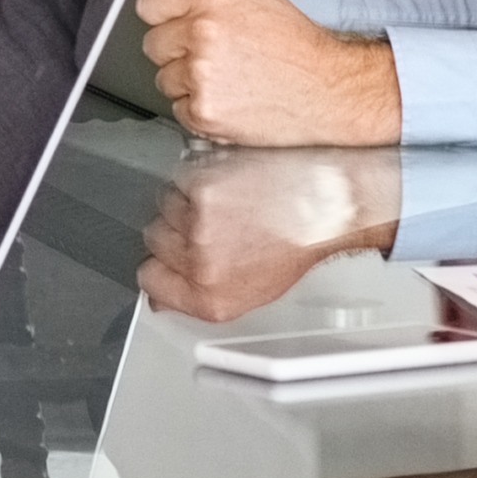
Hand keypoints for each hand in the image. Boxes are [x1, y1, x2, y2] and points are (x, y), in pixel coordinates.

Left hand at [135, 0, 398, 146]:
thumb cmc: (294, 43)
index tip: (178, 23)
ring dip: (188, 81)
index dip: (164, 15)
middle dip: (177, 49)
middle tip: (216, 54)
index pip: (149, 3)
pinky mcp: (203, 111)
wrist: (328, 88)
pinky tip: (230, 97)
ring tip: (229, 77)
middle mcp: (202, 31)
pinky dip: (199, 108)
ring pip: (164, 78)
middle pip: (153, 43)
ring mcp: (200, 73)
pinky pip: (178, 108)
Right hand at [139, 148, 399, 324]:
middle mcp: (201, 266)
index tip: (174, 257)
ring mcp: (198, 226)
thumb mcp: (252, 292)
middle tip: (215, 224)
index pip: (149, 282)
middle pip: (155, 241)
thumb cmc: (298, 241)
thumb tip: (159, 294)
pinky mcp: (200, 189)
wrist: (327, 202)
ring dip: (188, 202)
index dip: (163, 265)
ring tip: (227, 203)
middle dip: (179, 230)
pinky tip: (227, 185)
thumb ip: (197, 296)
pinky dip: (197, 178)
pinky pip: (178, 181)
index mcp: (210, 299)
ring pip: (164, 207)